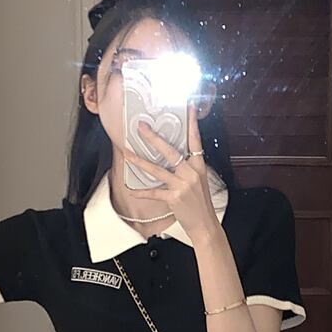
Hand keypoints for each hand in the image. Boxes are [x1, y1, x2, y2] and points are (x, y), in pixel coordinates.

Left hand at [121, 103, 218, 241]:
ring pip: (157, 169)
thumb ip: (187, 167)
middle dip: (154, 138)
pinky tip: (131, 189)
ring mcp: (182, 185)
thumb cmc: (200, 203)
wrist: (205, 224)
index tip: (189, 107)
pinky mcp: (174, 198)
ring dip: (140, 161)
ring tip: (127, 152)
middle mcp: (190, 172)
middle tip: (141, 127)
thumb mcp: (198, 180)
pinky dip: (141, 191)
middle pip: (170, 151)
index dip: (192, 123)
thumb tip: (172, 156)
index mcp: (198, 165)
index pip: (195, 140)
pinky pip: (153, 192)